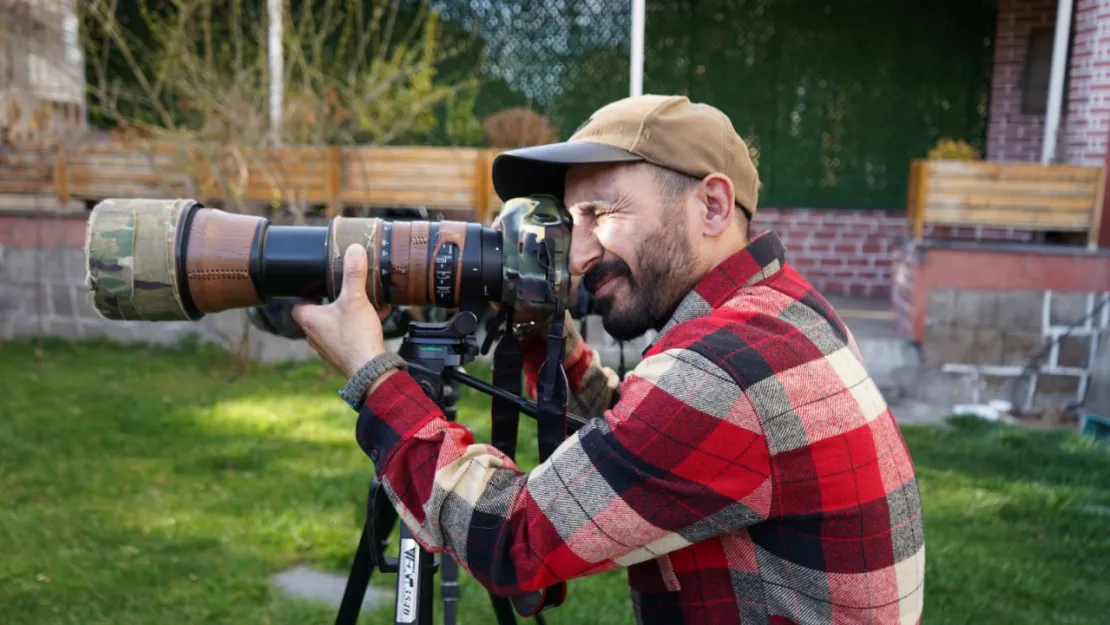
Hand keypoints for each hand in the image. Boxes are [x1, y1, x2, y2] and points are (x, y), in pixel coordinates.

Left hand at [292, 244, 392, 377]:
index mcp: (310, 320)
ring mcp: (328, 348)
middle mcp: (314, 336)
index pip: (299, 304)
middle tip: (345, 291)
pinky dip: (358, 326)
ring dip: (347, 314)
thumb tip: (354, 250)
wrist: (370, 370)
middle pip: (318, 313)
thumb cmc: (356, 336)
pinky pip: (348, 336)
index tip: (321, 285)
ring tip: (365, 303)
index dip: (308, 293)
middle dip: (332, 302)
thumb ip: (354, 274)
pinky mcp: (343, 356)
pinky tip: (378, 317)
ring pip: (334, 325)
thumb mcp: (356, 299)